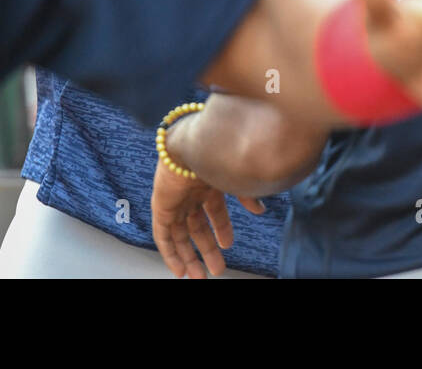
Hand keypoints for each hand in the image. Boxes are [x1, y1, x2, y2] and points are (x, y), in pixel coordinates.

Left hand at [150, 159, 264, 278]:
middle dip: (207, 249)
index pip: (214, 211)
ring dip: (188, 256)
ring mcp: (175, 199)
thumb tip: (259, 210)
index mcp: (209, 183)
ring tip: (197, 276)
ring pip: (180, 234)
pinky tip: (178, 269)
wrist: (194, 143)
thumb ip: (247, 196)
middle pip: (197, 226)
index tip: (227, 246)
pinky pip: (162, 235)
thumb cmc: (218, 155)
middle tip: (216, 269)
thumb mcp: (237, 180)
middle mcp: (191, 192)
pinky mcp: (161, 206)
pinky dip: (170, 252)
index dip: (221, 229)